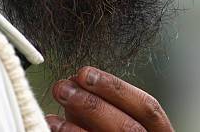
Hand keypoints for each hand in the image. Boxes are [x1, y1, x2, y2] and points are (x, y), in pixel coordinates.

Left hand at [46, 66, 173, 130]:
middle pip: (129, 129)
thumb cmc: (114, 131)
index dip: (116, 88)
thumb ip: (102, 103)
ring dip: (75, 128)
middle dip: (93, 105)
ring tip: (52, 115)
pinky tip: (51, 129)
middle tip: (63, 88)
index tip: (84, 73)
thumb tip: (75, 81)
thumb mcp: (116, 118)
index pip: (148, 107)